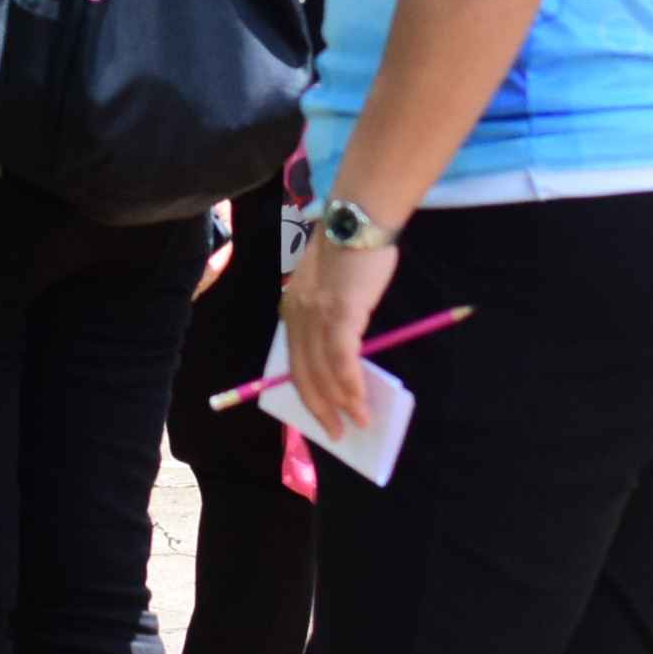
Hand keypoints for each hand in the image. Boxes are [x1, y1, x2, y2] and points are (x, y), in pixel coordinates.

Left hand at [277, 221, 399, 438]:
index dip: (306, 392)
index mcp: (293, 310)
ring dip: (341, 402)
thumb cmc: (353, 253)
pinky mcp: (339, 312)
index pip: (293, 362)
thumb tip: (347, 358)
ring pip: (323, 371)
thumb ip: (332, 318)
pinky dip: (350, 384)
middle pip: (303, 373)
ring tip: (358, 422)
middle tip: (336, 432)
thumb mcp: (332, 288)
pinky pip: (341, 359)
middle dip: (319, 408)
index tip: (319, 415)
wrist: (359, 221)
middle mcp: (298, 315)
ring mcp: (316, 314)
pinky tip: (359, 401)